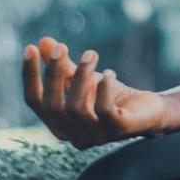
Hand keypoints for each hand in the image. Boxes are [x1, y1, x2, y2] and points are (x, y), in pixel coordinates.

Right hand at [22, 37, 168, 148]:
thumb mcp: (84, 79)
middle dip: (54, 74)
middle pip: (52, 106)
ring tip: (90, 54)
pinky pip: (104, 111)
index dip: (30, 76)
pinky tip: (110, 73)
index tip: (30, 48)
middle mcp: (73, 136)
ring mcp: (95, 137)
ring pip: (75, 108)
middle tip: (62, 47)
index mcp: (59, 125)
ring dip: (81, 76)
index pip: (35, 102)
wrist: (148, 112)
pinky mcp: (118, 131)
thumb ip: (64, 66)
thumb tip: (44, 42)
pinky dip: (104, 89)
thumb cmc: (111, 97)